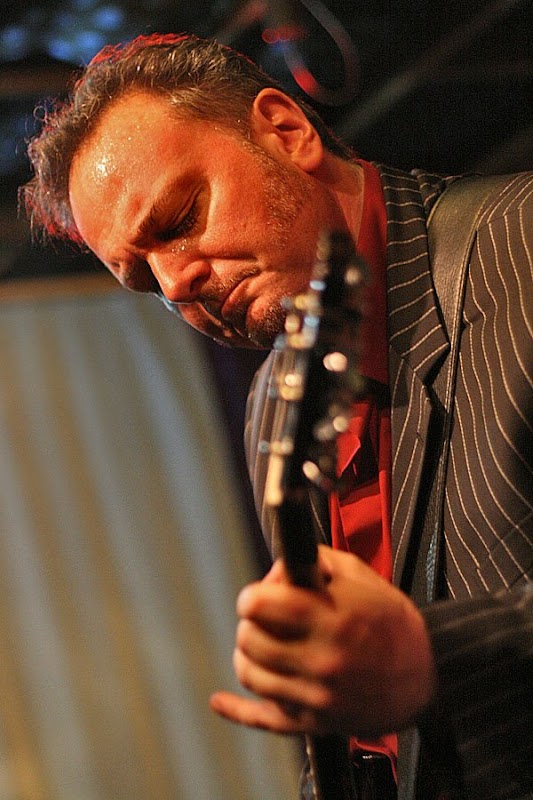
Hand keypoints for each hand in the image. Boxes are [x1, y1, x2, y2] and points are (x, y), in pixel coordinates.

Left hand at [210, 545, 435, 738]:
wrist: (426, 676)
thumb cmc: (392, 622)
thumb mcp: (360, 576)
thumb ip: (317, 561)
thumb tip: (277, 568)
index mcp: (331, 618)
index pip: (260, 604)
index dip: (253, 596)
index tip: (258, 596)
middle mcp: (321, 658)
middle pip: (249, 639)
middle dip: (251, 623)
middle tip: (264, 620)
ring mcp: (316, 694)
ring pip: (250, 674)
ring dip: (248, 654)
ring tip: (261, 645)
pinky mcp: (315, 721)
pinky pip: (265, 720)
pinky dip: (236, 711)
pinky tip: (219, 701)